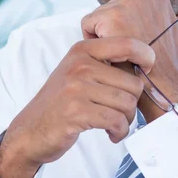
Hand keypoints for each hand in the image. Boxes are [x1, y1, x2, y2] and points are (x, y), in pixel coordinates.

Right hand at [0, 37, 154, 177]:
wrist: (30, 131)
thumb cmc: (60, 104)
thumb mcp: (77, 73)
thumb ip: (104, 65)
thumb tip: (145, 64)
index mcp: (82, 51)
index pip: (127, 44)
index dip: (146, 56)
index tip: (147, 69)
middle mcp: (79, 65)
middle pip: (133, 83)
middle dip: (132, 104)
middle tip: (119, 114)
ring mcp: (76, 88)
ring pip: (126, 103)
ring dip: (125, 121)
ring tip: (114, 125)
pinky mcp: (76, 111)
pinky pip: (116, 120)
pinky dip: (118, 132)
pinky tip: (111, 134)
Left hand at [80, 0, 177, 119]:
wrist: (159, 82)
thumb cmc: (165, 61)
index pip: (121, 7)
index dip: (125, 28)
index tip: (138, 41)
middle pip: (107, 10)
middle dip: (113, 31)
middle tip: (128, 49)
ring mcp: (125, 4)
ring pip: (96, 18)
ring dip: (103, 37)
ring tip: (121, 50)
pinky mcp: (110, 17)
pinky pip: (87, 26)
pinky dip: (92, 42)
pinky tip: (110, 52)